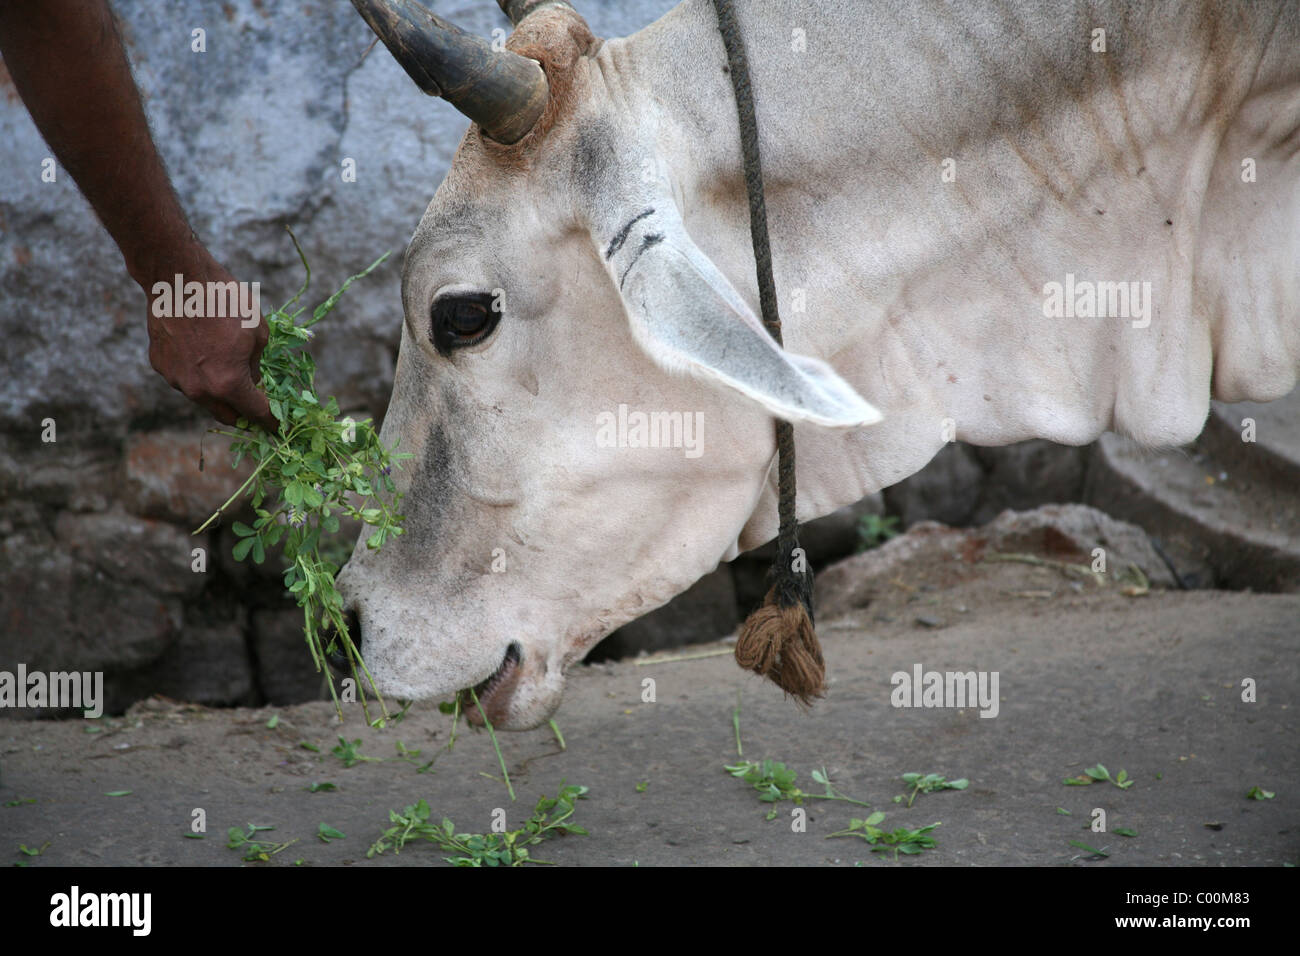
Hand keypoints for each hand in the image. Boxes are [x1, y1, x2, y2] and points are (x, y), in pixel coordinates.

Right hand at [143, 252, 275, 430]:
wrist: (177, 278)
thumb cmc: (224, 301)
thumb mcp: (258, 333)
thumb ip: (257, 365)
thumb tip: (253, 381)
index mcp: (228, 384)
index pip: (256, 413)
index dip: (271, 422)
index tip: (279, 428)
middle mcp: (199, 390)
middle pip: (227, 415)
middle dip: (244, 414)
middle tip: (256, 405)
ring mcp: (176, 379)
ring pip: (203, 398)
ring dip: (218, 392)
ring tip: (227, 370)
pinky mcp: (160, 366)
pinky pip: (184, 379)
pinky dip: (197, 374)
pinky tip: (202, 353)